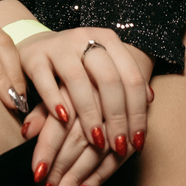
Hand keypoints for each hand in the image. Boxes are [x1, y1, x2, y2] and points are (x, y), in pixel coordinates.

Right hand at [15, 27, 152, 179]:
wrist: (38, 45)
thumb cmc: (79, 64)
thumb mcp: (104, 68)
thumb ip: (124, 81)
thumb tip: (150, 100)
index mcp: (109, 40)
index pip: (131, 77)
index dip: (138, 111)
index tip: (138, 141)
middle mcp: (85, 38)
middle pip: (109, 79)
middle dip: (117, 117)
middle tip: (119, 146)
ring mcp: (59, 46)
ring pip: (78, 80)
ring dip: (90, 114)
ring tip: (96, 141)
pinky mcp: (34, 57)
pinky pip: (45, 80)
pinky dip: (55, 101)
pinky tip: (64, 120)